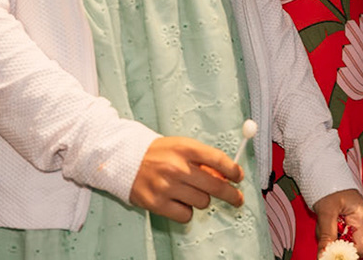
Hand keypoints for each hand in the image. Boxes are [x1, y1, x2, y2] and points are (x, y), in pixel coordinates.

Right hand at [127, 137, 243, 221]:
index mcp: (184, 148)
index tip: (238, 177)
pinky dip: (186, 211)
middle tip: (237, 199)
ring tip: (189, 192)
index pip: (218, 160)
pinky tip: (178, 201)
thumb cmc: (157, 154)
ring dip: (201, 199)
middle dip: (232, 195)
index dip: (233, 171)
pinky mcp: (158, 204)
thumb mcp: (180, 147)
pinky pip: (186, 215)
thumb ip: (202, 160)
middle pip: (216, 186)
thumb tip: (226, 178)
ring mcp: (167, 186)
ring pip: (202, 202)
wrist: (123, 160)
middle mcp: (177, 167)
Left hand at [310, 188, 362, 255]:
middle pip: (352, 245)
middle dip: (335, 241)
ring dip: (330, 235)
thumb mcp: (326, 212)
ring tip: (324, 221)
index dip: (346, 252)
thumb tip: (324, 255)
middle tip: (324, 229)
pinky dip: (331, 230)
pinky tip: (327, 221)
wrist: (326, 174)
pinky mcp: (350, 221)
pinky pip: (341, 233)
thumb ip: (326, 235)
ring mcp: (358, 221)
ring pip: (344, 240)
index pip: (361, 248)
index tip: (330, 250)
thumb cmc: (329, 185)